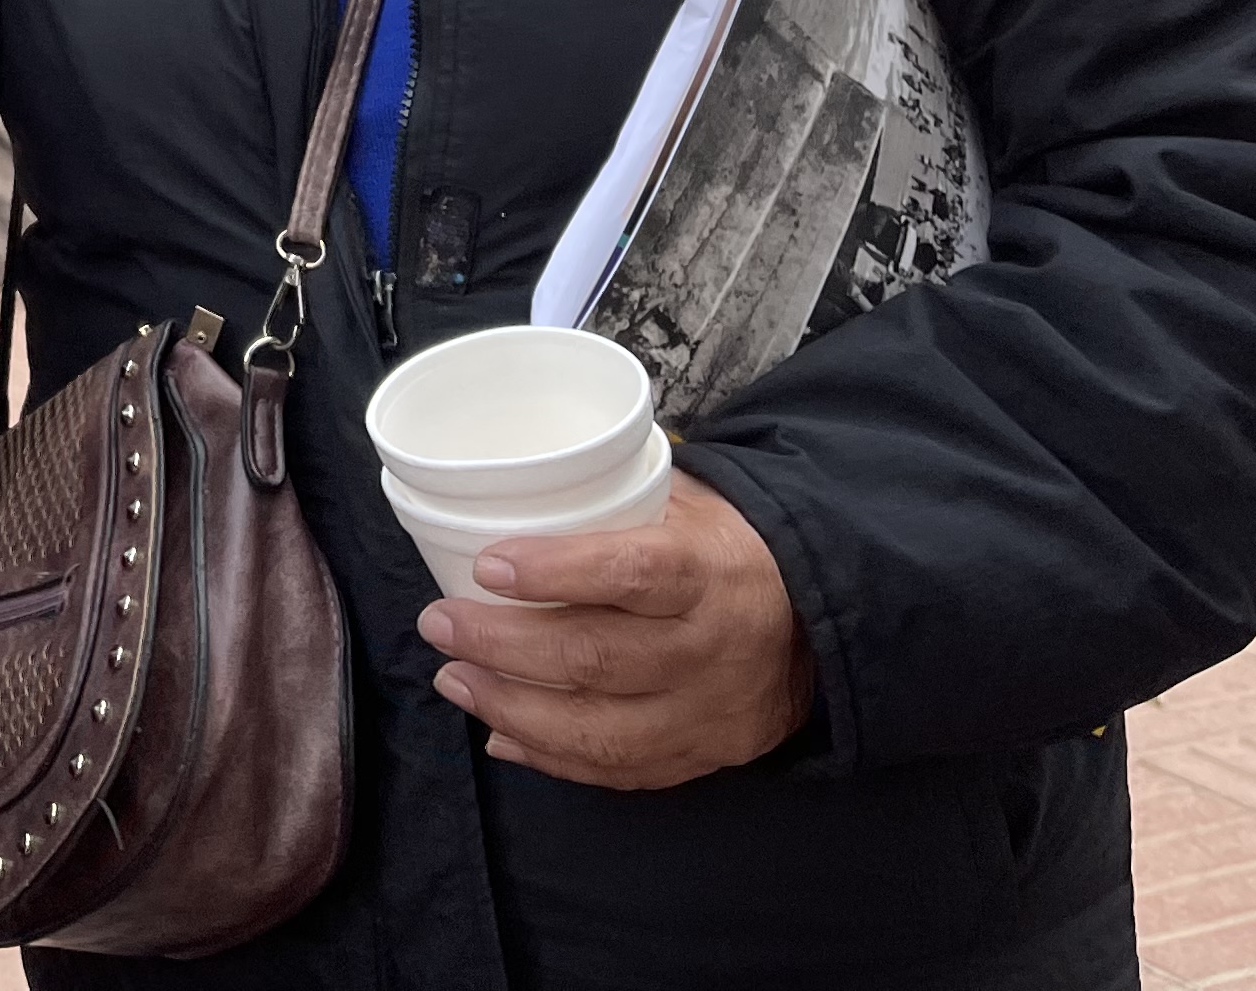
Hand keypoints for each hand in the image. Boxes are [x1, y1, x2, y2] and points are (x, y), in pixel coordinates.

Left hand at [416, 470, 815, 789]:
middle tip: (438, 624)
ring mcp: (706, 713)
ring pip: (600, 729)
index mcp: (708, 573)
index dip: (554, 572)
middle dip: (503, 645)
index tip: (486, 565)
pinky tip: (500, 734)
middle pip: (596, 658)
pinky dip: (551, 759)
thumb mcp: (687, 502)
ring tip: (454, 679)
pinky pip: (619, 771)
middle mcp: (710, 649)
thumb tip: (508, 484)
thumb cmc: (723, 549)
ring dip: (511, 708)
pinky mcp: (703, 757)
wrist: (818, 624)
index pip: (630, 574)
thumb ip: (612, 497)